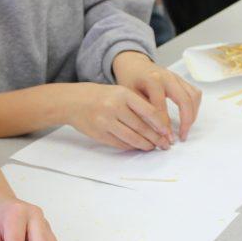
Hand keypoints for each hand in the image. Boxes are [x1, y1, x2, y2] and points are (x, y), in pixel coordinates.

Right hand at [61, 82, 177, 150]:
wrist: (73, 101)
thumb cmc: (101, 96)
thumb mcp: (119, 93)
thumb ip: (136, 105)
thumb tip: (157, 125)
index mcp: (123, 94)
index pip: (148, 111)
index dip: (160, 124)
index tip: (168, 132)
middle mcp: (114, 107)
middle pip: (141, 127)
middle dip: (156, 138)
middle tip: (165, 144)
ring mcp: (106, 121)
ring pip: (132, 137)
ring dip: (145, 145)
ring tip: (153, 147)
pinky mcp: (100, 134)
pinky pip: (120, 143)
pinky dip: (131, 146)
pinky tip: (138, 146)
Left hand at [112, 51, 201, 140]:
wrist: (133, 64)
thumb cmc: (130, 79)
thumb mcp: (129, 95)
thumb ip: (141, 112)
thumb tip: (154, 133)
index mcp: (152, 80)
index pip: (161, 107)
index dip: (164, 125)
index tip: (166, 139)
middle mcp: (168, 77)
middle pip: (184, 100)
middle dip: (186, 121)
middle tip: (182, 137)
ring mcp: (177, 77)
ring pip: (194, 96)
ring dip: (192, 115)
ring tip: (185, 130)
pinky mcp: (182, 79)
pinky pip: (195, 93)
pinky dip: (194, 107)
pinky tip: (187, 118)